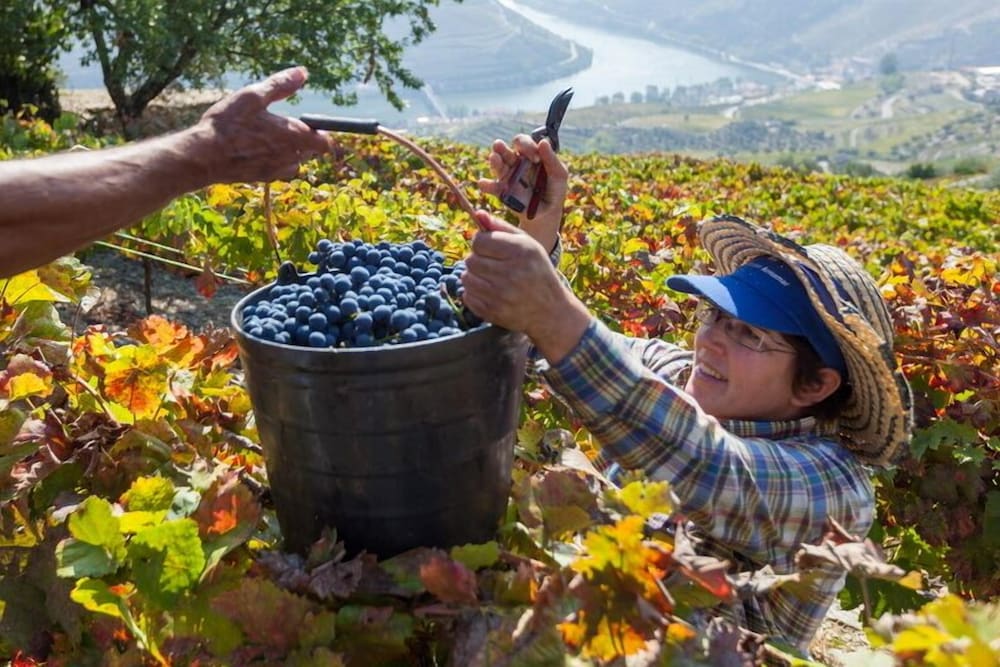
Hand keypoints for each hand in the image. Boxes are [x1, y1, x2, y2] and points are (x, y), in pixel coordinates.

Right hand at [188, 66, 335, 182]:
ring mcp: (277, 170)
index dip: (322, 133)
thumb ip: (280, 85)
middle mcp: (290, 157)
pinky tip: (255, 150)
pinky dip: (273, 160)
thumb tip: (302, 73)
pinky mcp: (263, 178)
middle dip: (303, 140)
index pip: (325, 143)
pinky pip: (278, 170)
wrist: (203, 157)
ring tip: (266, 137)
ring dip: (288, 151)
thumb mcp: (253, 96)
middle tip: (281, 124)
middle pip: (310, 152)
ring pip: (294, 162)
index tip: (311, 123)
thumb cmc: (228, 124)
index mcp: (294, 136)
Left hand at [463, 211, 590, 362]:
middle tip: (493, 265)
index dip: (482, 243)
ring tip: (492, 279)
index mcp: (520, 251)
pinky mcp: (491, 311)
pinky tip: (491, 292)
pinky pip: (467, 296)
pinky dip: (475, 293)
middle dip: (479, 260)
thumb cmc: (537, 271)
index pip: (479, 241)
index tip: (491, 248)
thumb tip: (477, 213)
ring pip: (466, 278)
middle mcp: (510, 273)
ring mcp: (500, 295)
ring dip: (475, 276)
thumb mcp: (527, 244)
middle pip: (470, 260)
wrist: (549, 310)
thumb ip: (501, 227)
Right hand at [478, 135, 567, 252]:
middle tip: (502, 148)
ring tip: (494, 159)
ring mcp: (507, 176)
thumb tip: (543, 142)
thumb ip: (552, 159)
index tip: (536, 159)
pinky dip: (487, 185)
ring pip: (497, 164)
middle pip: (504, 149)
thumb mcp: (559, 174)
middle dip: (502, 147)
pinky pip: (492, 186)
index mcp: (529, 154)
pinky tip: (483, 183)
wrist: (547, 212)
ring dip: (494, 161)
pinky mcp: (502, 191)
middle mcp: (515, 162)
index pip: (522, 142)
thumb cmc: (555, 190)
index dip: (527, 146)